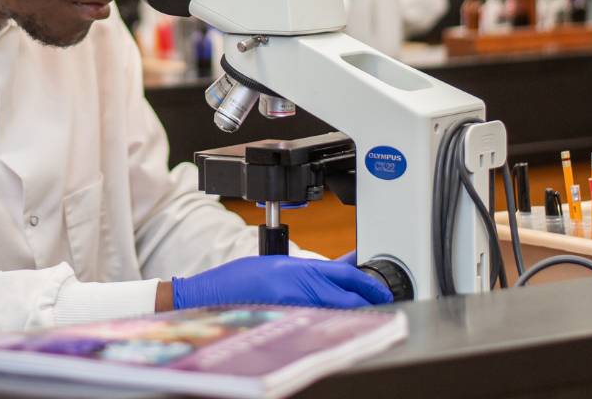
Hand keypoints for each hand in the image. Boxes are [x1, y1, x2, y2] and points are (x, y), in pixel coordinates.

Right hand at [169, 255, 391, 309]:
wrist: (209, 297)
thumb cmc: (237, 281)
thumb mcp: (276, 266)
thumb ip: (308, 270)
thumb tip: (340, 270)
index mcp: (298, 268)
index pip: (345, 274)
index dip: (368, 282)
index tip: (380, 285)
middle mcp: (299, 288)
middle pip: (349, 296)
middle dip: (368, 298)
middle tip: (382, 300)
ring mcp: (294, 307)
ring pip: (338, 312)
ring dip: (353, 312)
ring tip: (365, 312)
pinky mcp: (287, 322)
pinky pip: (319, 324)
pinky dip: (332, 324)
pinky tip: (337, 325)